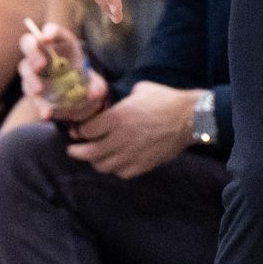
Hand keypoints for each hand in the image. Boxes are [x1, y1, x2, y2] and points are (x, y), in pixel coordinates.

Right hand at [18, 18, 109, 124]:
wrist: (77, 101)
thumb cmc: (86, 82)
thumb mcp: (97, 85)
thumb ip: (98, 87)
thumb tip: (95, 93)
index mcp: (62, 44)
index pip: (53, 31)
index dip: (49, 32)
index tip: (47, 38)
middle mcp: (44, 53)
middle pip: (29, 43)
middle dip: (32, 52)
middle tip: (41, 65)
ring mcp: (34, 71)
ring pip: (25, 68)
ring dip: (31, 79)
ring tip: (39, 90)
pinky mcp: (31, 89)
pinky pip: (30, 94)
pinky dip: (38, 104)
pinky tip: (46, 114)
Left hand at [66, 83, 197, 179]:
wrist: (189, 118)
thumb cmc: (166, 100)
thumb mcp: (140, 90)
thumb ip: (122, 100)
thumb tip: (116, 103)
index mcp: (116, 117)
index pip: (86, 130)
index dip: (78, 132)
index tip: (76, 132)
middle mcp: (120, 138)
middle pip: (89, 152)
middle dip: (76, 152)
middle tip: (73, 150)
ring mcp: (131, 154)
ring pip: (103, 166)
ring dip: (96, 161)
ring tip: (96, 157)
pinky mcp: (143, 164)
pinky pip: (121, 173)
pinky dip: (116, 169)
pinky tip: (117, 162)